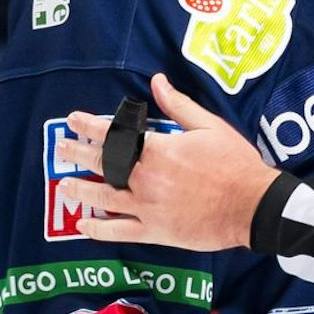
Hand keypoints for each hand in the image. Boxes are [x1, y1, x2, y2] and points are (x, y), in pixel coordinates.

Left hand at [56, 72, 280, 249]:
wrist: (253, 205)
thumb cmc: (235, 164)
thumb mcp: (209, 126)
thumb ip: (179, 106)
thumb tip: (158, 82)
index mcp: (158, 149)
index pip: (114, 134)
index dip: (89, 126)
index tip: (73, 121)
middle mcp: (146, 177)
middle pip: (102, 163)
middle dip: (77, 153)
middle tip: (60, 148)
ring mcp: (147, 206)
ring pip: (103, 197)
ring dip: (79, 190)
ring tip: (63, 185)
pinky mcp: (155, 230)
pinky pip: (119, 232)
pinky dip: (98, 230)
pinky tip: (83, 224)